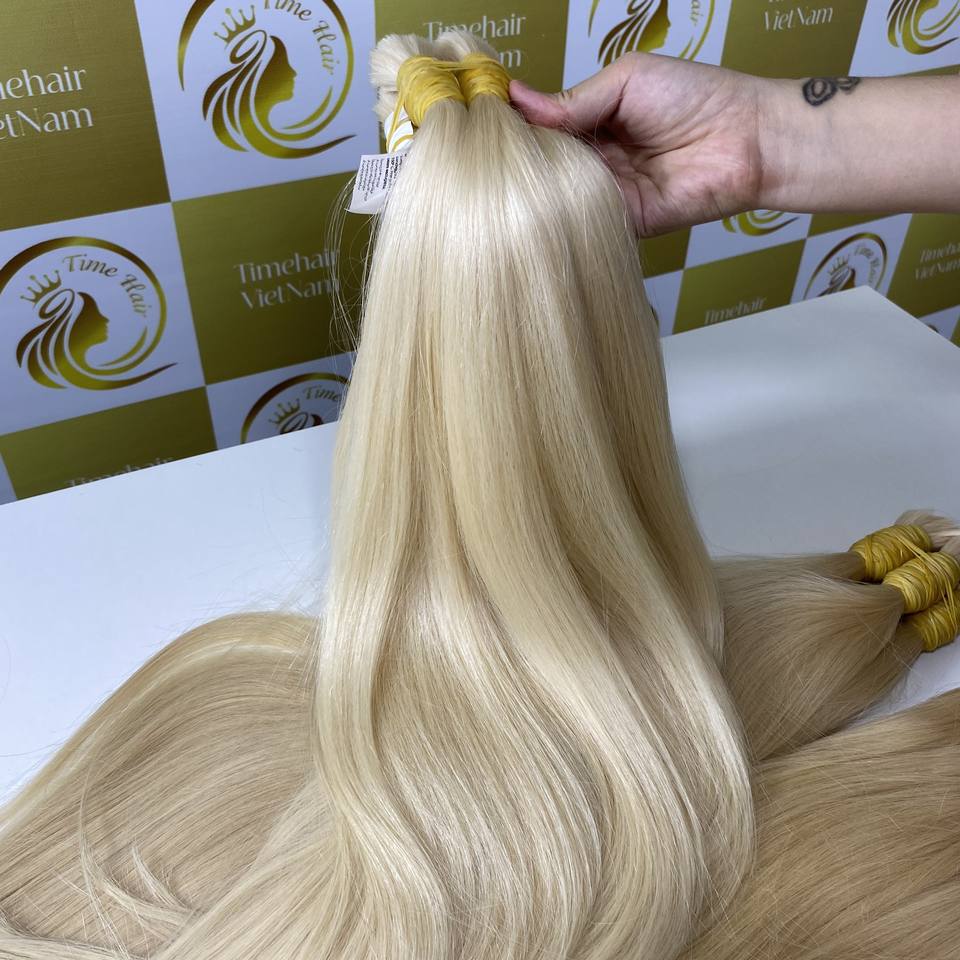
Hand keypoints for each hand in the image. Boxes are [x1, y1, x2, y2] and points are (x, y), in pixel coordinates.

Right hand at [510, 54, 765, 236]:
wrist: (744, 139)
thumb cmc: (696, 97)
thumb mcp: (626, 82)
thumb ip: (575, 101)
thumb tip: (518, 100)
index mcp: (596, 120)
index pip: (545, 127)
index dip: (519, 127)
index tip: (485, 126)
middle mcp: (598, 158)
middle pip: (547, 164)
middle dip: (522, 161)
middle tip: (487, 158)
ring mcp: (608, 192)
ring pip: (560, 194)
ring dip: (538, 188)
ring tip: (503, 181)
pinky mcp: (622, 221)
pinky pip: (585, 220)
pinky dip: (564, 214)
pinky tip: (537, 206)